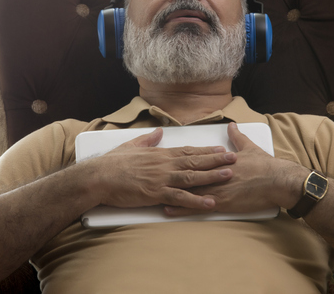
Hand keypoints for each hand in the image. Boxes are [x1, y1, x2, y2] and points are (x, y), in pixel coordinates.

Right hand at [93, 127, 237, 210]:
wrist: (99, 176)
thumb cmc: (112, 163)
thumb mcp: (132, 145)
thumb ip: (148, 139)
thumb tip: (159, 132)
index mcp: (159, 154)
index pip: (187, 150)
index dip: (206, 150)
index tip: (220, 149)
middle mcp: (164, 164)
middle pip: (195, 161)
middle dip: (216, 160)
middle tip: (234, 159)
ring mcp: (161, 179)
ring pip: (192, 176)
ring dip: (212, 176)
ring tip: (229, 175)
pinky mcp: (156, 193)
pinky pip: (180, 197)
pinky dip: (196, 200)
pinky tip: (210, 202)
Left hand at [164, 122, 305, 215]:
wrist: (278, 181)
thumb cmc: (265, 165)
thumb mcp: (249, 148)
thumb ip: (237, 138)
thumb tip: (231, 126)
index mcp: (218, 160)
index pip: (193, 159)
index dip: (176, 159)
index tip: (162, 159)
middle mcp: (214, 173)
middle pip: (185, 174)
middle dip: (167, 175)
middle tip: (149, 175)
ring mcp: (216, 188)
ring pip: (187, 190)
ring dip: (169, 192)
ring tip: (151, 193)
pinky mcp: (221, 202)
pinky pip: (197, 206)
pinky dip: (181, 207)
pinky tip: (169, 209)